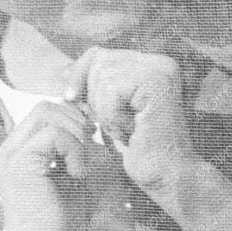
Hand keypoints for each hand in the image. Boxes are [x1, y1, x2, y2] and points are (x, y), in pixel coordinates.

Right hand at [0, 99, 99, 230]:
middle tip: (88, 150)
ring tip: (80, 164)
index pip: (44, 112)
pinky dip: (73, 149)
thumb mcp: (72, 178)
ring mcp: (11, 154)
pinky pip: (53, 134)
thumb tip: (92, 125)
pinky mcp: (19, 162)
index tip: (89, 140)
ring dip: (74, 134)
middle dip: (74, 121)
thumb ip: (76, 151)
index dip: (71, 118)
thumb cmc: (58, 225)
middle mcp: (9, 149)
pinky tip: (76, 174)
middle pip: (44, 106)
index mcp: (19, 152)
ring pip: (47, 112)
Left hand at [67, 47, 197, 202]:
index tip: (72, 99)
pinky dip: (112, 116)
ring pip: (103, 77)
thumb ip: (94, 87)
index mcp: (151, 65)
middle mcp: (160, 62)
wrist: (165, 176)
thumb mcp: (110, 111)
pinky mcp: (157, 83)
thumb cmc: (139, 150)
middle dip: (94, 96)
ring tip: (127, 129)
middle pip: (99, 61)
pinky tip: (131, 131)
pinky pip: (111, 90)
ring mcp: (161, 70)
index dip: (80, 76)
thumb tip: (65, 71)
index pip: (99, 54)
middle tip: (114, 123)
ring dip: (105, 111)